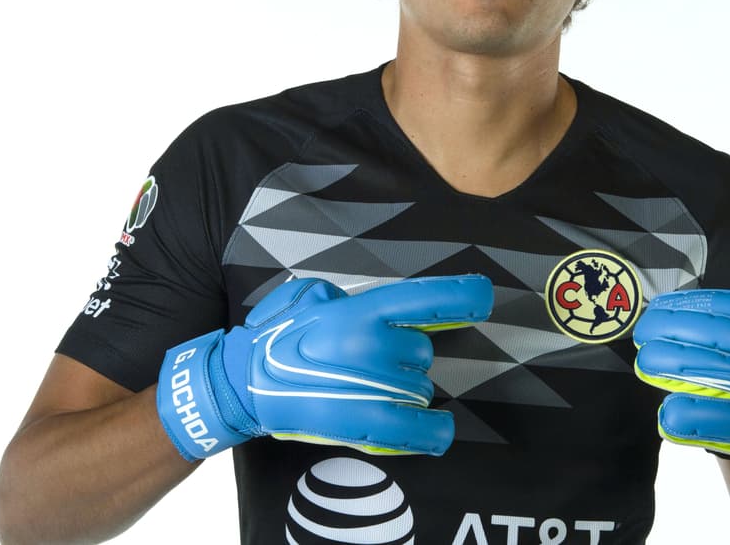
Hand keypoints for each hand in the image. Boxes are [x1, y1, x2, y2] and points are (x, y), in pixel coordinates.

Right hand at [157, 274, 493, 461]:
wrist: (244, 382)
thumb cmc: (278, 337)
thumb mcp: (313, 297)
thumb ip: (354, 299)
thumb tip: (390, 309)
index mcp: (359, 309)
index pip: (423, 298)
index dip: (460, 296)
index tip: (484, 296)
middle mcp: (371, 343)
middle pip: (422, 352)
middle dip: (404, 358)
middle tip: (368, 362)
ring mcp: (369, 384)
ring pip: (417, 387)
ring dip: (401, 389)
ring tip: (361, 388)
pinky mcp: (362, 423)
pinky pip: (416, 429)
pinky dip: (432, 433)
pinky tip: (439, 431)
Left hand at [633, 289, 729, 502]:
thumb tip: (677, 321)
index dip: (687, 303)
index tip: (659, 306)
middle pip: (713, 334)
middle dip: (668, 330)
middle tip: (643, 336)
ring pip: (710, 371)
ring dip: (668, 365)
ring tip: (646, 365)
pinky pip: (718, 420)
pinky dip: (686, 416)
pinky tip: (667, 416)